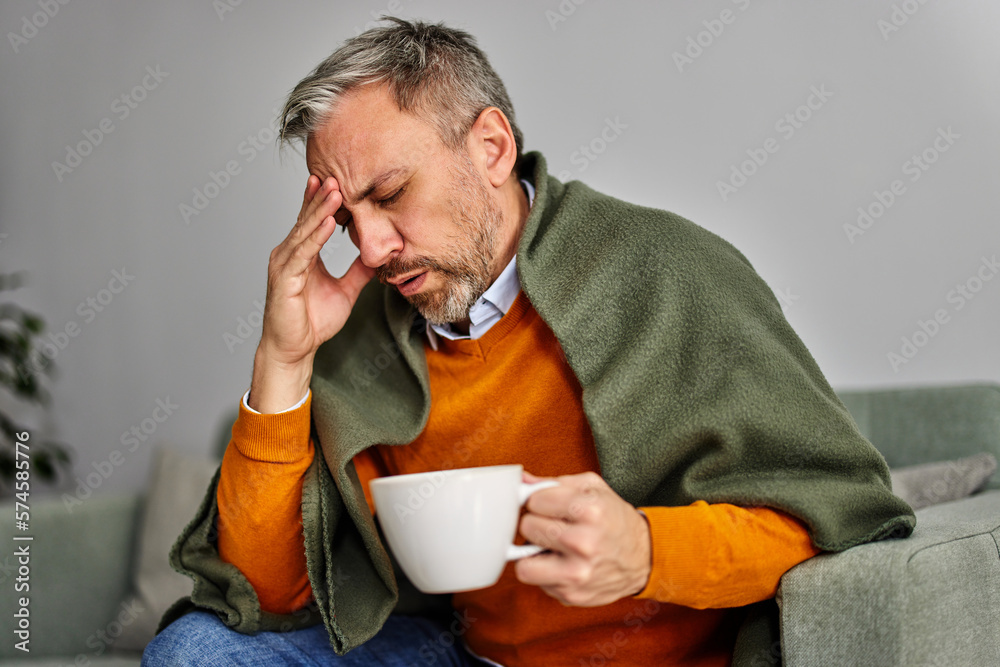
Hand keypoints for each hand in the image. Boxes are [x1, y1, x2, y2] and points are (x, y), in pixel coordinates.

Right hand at [250, 175, 374, 412]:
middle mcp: (289, 254)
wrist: (295, 349)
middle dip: (322, 196)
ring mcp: (284, 265)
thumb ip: (358, 272)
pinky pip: (302, 253)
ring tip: (335, 190)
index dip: (322, 200)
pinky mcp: (284, 279)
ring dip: (319, 209)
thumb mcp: (346, 291)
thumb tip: (377, 256)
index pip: (311, 221)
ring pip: (304, 231)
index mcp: (301, 255)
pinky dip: (315, 236)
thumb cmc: (312, 322)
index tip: (335, 179)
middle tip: (335, 173)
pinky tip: (326, 222)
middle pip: (307, 219)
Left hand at [514, 471, 651, 606]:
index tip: (550, 505)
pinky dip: (545, 572)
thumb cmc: (615, 519)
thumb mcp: (593, 489)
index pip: (535, 501)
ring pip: (524, 563)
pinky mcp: (572, 594)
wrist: (644, 557)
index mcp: (590, 510)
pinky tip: (562, 563)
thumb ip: (554, 483)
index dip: (540, 501)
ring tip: (550, 547)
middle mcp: (584, 542)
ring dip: (534, 553)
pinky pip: (537, 581)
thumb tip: (521, 481)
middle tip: (552, 525)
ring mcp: (577, 572)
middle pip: (528, 527)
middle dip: (537, 523)